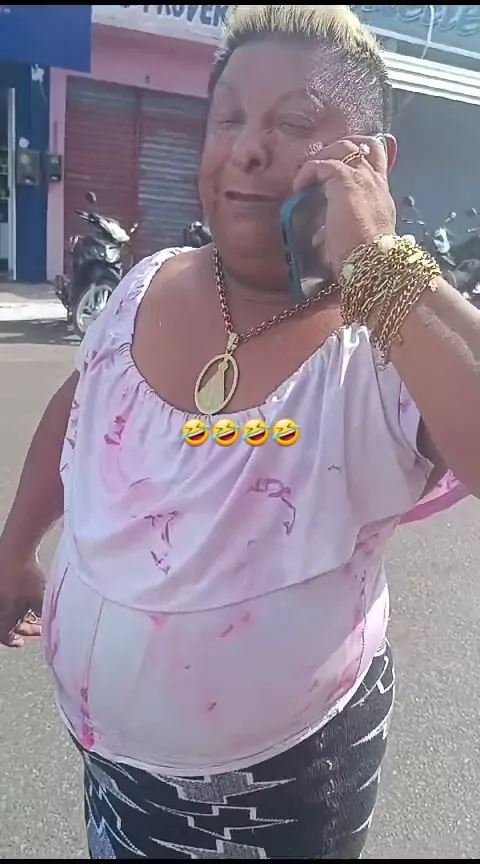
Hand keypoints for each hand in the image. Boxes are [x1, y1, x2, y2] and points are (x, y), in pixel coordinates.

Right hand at [0, 554, 44, 647]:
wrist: (14, 549)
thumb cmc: (26, 577)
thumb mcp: (40, 600)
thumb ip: (44, 615)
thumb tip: (51, 623)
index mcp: (3, 615)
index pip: (4, 635)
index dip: (13, 640)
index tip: (21, 642)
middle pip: (7, 621)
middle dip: (23, 626)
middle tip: (36, 628)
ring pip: (7, 608)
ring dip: (20, 612)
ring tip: (34, 611)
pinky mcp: (1, 577)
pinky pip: (7, 596)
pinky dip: (17, 599)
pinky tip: (28, 594)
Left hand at [293, 136, 395, 277]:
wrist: (371, 260)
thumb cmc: (364, 256)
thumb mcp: (355, 237)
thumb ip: (340, 230)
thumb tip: (319, 236)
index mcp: (381, 194)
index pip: (377, 160)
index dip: (359, 155)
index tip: (338, 163)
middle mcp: (375, 181)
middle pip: (363, 145)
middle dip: (339, 148)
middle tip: (320, 163)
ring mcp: (362, 178)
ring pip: (344, 147)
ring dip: (324, 156)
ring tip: (309, 174)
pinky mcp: (345, 180)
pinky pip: (322, 165)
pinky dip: (308, 172)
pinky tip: (298, 187)